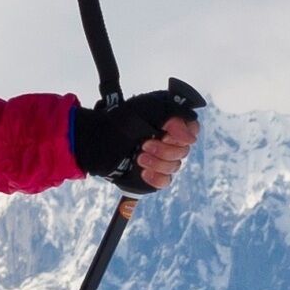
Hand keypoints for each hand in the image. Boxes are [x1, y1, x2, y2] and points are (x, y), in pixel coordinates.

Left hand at [69, 79, 204, 194]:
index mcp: (171, 124)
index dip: (182, 134)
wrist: (97, 139)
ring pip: (174, 166)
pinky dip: (156, 177)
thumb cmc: (121, 119)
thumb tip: (190, 136)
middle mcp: (170, 141)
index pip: (192, 130)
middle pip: (183, 150)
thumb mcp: (146, 109)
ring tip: (139, 156)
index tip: (165, 133)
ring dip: (157, 162)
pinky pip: (165, 181)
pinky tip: (143, 171)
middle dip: (164, 149)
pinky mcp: (153, 174)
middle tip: (144, 144)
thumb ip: (172, 116)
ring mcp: (162, 159)